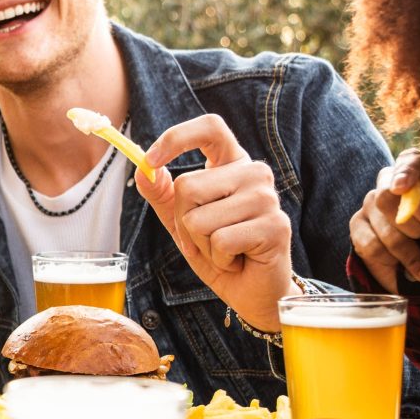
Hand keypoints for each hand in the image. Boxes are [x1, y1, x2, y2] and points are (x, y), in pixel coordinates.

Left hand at [135, 114, 294, 330]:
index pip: (211, 128)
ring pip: (199, 218)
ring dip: (202, 245)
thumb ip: (162, 194)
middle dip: (184, 222)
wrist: (252, 290)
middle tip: (208, 239)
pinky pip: (219, 241)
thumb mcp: (181, 221)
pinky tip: (238, 260)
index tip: (151, 159)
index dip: (177, 138)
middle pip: (187, 186)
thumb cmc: (219, 252)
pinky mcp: (276, 226)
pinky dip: (219, 259)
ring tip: (225, 250)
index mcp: (233, 164)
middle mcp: (254, 173)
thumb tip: (144, 171)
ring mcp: (267, 198)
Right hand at [348, 149, 419, 291]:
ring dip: (405, 249)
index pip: (411, 160)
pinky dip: (390, 261)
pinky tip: (402, 265)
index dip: (405, 171)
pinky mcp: (358, 227)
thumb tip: (414, 195)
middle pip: (385, 195)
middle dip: (409, 225)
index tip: (402, 188)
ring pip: (380, 226)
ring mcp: (372, 204)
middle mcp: (392, 183)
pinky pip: (369, 245)